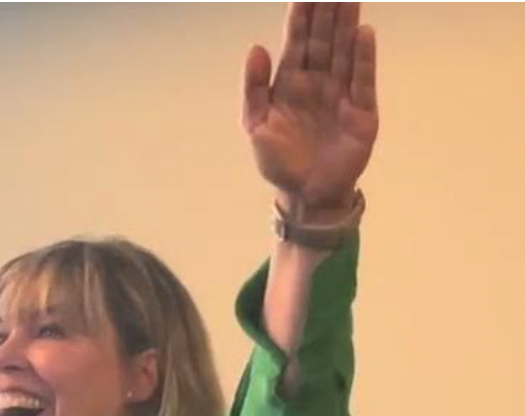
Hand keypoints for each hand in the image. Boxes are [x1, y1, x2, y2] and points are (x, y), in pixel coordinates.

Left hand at [243, 3, 377, 215]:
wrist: (305, 194)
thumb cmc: (279, 161)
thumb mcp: (256, 125)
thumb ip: (254, 88)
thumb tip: (255, 48)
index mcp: (291, 83)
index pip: (298, 41)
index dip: (301, 15)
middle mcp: (318, 81)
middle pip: (324, 39)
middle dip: (328, 10)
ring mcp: (342, 93)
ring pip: (344, 51)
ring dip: (347, 24)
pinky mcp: (362, 110)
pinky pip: (362, 79)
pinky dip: (362, 57)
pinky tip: (363, 33)